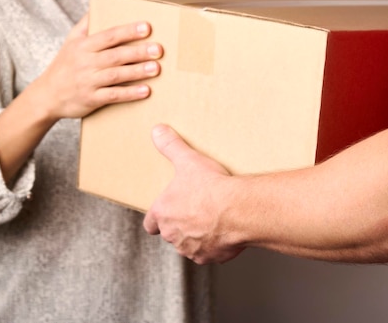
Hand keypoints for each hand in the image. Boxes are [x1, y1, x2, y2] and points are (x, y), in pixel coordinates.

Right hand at [35, 14, 162, 120]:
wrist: (47, 96)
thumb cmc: (64, 65)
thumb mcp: (71, 41)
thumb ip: (86, 23)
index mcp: (83, 46)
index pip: (108, 36)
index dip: (127, 31)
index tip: (146, 27)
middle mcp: (86, 62)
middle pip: (115, 55)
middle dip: (138, 52)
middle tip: (158, 49)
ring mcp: (89, 82)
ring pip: (116, 75)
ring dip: (137, 72)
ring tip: (156, 68)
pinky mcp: (91, 99)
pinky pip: (112, 96)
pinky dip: (129, 93)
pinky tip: (145, 91)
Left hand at [144, 124, 244, 263]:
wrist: (237, 210)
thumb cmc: (211, 187)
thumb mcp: (188, 160)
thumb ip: (171, 146)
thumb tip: (157, 130)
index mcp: (163, 213)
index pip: (150, 224)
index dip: (156, 220)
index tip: (165, 214)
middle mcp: (173, 234)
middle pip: (171, 234)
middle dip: (181, 225)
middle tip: (196, 211)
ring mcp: (191, 248)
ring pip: (189, 245)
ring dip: (197, 237)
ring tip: (213, 220)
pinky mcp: (210, 256)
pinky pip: (210, 252)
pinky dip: (215, 245)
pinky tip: (226, 231)